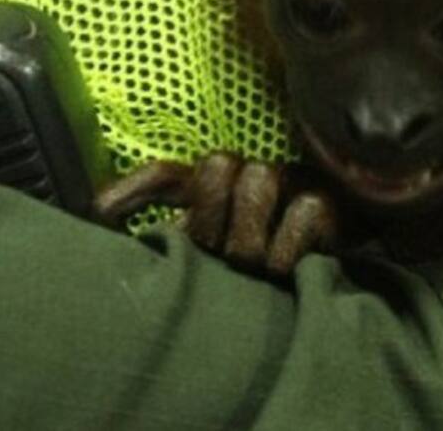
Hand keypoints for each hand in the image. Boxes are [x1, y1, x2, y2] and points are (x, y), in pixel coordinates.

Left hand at [94, 152, 337, 274]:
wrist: (345, 278)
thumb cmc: (269, 272)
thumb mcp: (216, 266)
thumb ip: (178, 254)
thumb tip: (114, 244)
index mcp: (214, 193)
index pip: (166, 175)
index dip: (130, 188)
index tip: (97, 215)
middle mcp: (249, 178)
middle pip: (216, 163)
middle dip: (212, 216)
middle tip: (222, 257)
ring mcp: (290, 184)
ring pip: (255, 181)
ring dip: (249, 240)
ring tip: (255, 271)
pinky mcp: (326, 203)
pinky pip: (300, 213)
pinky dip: (287, 252)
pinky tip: (289, 274)